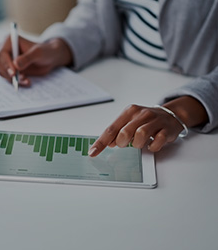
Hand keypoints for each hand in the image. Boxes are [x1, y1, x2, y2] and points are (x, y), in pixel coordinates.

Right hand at [0, 36, 72, 85]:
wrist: (50, 58)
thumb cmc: (45, 51)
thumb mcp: (38, 53)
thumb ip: (27, 58)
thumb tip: (15, 64)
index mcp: (10, 41)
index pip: (2, 53)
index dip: (6, 64)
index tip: (14, 73)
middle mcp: (6, 50)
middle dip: (8, 73)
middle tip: (20, 79)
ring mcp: (7, 60)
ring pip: (3, 72)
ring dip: (13, 78)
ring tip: (26, 80)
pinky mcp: (11, 69)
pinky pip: (9, 77)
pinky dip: (16, 81)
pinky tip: (27, 82)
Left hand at [88, 96, 208, 155]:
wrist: (170, 114)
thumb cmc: (146, 120)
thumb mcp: (130, 122)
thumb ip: (118, 131)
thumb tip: (108, 143)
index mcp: (129, 111)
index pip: (111, 128)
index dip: (101, 142)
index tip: (92, 152)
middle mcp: (141, 114)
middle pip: (124, 132)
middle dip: (122, 143)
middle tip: (126, 143)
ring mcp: (155, 120)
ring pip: (141, 135)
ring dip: (137, 144)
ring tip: (140, 143)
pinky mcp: (166, 129)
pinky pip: (157, 141)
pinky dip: (152, 146)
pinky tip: (151, 144)